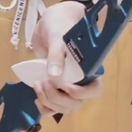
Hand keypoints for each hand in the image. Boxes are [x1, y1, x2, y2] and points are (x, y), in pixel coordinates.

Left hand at [30, 1, 103, 116]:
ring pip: (64, 106)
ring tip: (37, 85)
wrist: (49, 23)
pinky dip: (45, 108)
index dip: (82, 93)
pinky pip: (53, 107)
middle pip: (76, 102)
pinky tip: (37, 100)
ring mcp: (66, 85)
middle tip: (44, 82)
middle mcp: (80, 80)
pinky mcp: (54, 88)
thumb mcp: (58, 36)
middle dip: (59, 98)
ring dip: (50, 102)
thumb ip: (57, 54)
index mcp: (89, 67)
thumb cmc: (60, 25)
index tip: (66, 86)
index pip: (95, 89)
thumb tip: (54, 74)